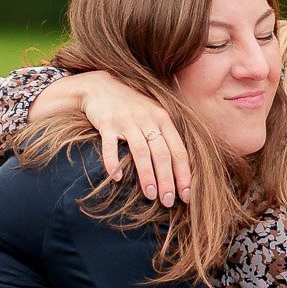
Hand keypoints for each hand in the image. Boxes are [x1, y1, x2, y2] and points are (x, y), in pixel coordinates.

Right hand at [42, 71, 191, 205]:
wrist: (100, 86)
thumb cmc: (131, 106)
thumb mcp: (153, 115)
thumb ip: (165, 136)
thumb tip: (179, 168)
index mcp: (163, 119)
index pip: (178, 150)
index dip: (184, 174)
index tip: (186, 195)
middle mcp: (148, 119)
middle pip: (162, 154)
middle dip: (167, 180)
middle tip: (169, 202)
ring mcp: (127, 121)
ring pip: (141, 151)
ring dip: (147, 175)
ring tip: (150, 195)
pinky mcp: (107, 123)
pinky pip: (110, 145)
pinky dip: (112, 162)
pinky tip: (116, 178)